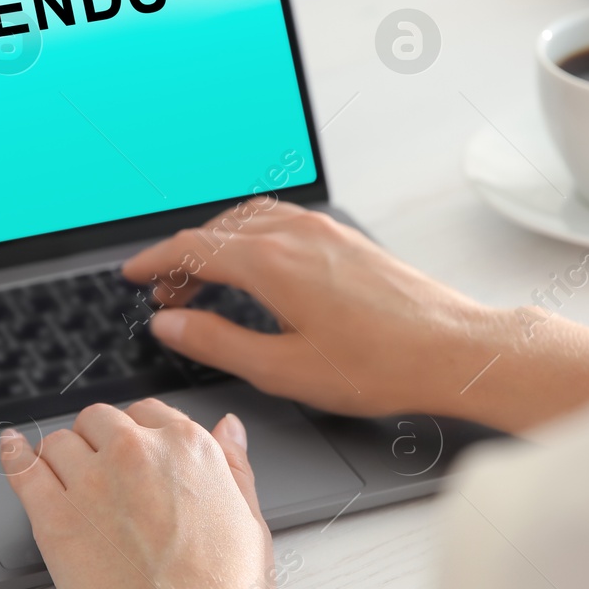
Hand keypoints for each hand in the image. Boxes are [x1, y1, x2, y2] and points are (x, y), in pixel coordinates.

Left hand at [1, 400, 317, 588]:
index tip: (132, 453)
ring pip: (60, 443)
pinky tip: (12, 450)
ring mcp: (91, 483)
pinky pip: (22, 469)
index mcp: (188, 448)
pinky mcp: (53, 518)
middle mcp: (136, 452)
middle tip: (102, 475)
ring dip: (62, 457)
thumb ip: (234, 465)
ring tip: (65, 480)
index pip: (148, 414)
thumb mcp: (250, 520)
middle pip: (100, 422)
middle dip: (99, 442)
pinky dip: (14, 455)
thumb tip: (229, 427)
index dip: (138, 434)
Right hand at [122, 200, 588, 431]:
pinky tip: (257, 264)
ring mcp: (326, 231)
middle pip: (217, 230)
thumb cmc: (380, 365)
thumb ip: (217, 343)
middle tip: (165, 296)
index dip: (155, 262)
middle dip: (183, 259)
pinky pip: (281, 220)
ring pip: (250, 219)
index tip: (133, 274)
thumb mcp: (283, 369)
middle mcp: (297, 234)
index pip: (193, 249)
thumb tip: (171, 325)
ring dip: (217, 243)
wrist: (454, 350)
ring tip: (204, 281)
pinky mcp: (347, 239)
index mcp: (272, 262)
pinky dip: (250, 235)